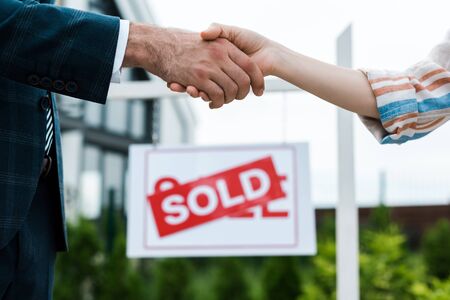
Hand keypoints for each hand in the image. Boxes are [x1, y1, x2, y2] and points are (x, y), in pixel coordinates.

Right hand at [122, 23, 263, 108]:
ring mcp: (210, 66)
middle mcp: (220, 55)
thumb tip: (235, 62)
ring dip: (228, 100)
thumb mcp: (206, 38)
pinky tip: (212, 103)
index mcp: (225, 45)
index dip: (257, 81)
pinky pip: (216, 96)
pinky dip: (216, 103)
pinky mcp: (199, 78)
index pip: (250, 66)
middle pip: (243, 81)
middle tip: (238, 98)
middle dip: (243, 94)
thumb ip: (221, 48)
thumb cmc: (180, 43)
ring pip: (231, 91)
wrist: (158, 44)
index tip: (259, 91)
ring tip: (222, 101)